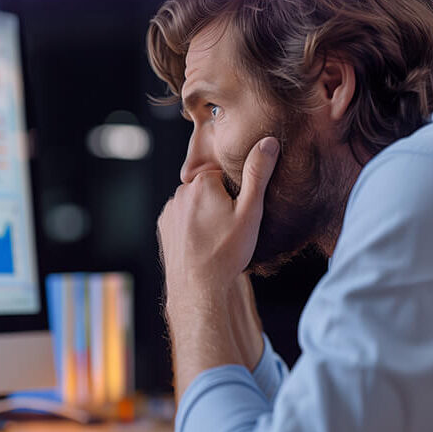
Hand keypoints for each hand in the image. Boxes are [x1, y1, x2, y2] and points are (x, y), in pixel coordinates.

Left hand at [157, 136, 279, 313]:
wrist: (199, 289)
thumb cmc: (226, 252)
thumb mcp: (250, 212)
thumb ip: (258, 174)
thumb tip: (268, 142)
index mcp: (202, 183)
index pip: (225, 176)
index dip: (237, 194)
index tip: (240, 214)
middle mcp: (180, 193)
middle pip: (209, 189)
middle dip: (221, 203)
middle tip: (231, 229)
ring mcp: (169, 211)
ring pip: (196, 204)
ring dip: (206, 214)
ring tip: (218, 239)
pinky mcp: (164, 227)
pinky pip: (183, 218)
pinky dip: (193, 227)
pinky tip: (203, 244)